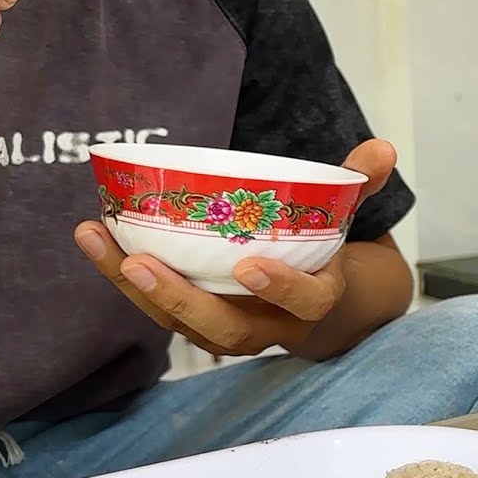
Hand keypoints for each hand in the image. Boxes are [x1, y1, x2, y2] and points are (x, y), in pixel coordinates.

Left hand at [74, 139, 397, 356]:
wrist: (314, 302)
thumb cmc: (324, 253)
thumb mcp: (346, 217)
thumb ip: (360, 183)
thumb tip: (383, 147)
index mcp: (314, 299)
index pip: (303, 302)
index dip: (279, 287)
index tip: (251, 264)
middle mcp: (270, 325)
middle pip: (226, 330)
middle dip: (181, 300)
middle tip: (142, 261)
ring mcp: (229, 326)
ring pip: (179, 322)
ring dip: (134, 287)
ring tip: (97, 239)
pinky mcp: (195, 319)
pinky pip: (156, 306)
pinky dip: (122, 276)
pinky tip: (94, 236)